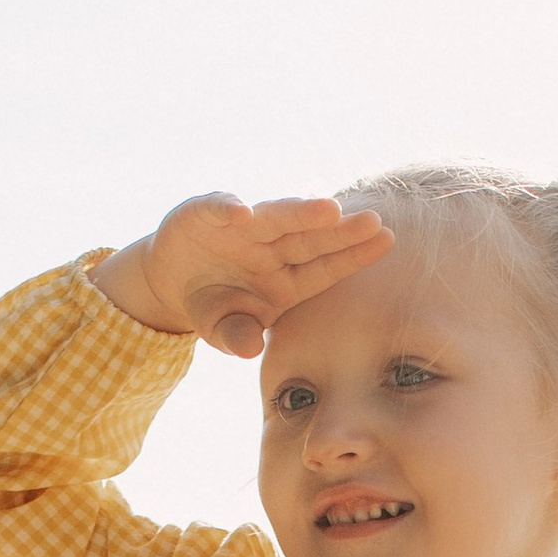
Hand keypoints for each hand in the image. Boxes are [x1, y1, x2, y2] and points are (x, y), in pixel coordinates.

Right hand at [95, 192, 394, 358]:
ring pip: (274, 217)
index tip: (385, 240)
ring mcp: (242, 228)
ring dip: (299, 213)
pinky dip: (227, 209)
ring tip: (328, 210)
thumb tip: (249, 348)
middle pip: (308, 238)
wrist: (172, 279)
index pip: (325, 266)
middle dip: (339, 230)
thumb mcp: (221, 329)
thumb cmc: (213, 307)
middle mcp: (270, 248)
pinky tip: (240, 212)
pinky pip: (218, 209)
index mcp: (285, 278)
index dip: (354, 254)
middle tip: (373, 220)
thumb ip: (236, 337)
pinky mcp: (207, 213)